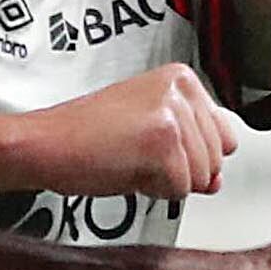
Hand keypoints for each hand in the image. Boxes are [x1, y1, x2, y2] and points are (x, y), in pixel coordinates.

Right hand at [32, 66, 238, 201]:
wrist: (45, 144)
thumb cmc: (86, 137)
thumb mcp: (149, 132)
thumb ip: (192, 148)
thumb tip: (217, 179)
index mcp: (181, 78)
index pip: (224, 136)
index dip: (190, 156)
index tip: (153, 145)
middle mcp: (181, 89)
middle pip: (216, 160)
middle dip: (179, 170)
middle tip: (135, 153)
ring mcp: (174, 114)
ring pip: (200, 178)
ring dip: (164, 181)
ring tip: (129, 158)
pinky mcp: (164, 142)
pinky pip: (180, 191)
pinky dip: (152, 191)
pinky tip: (125, 168)